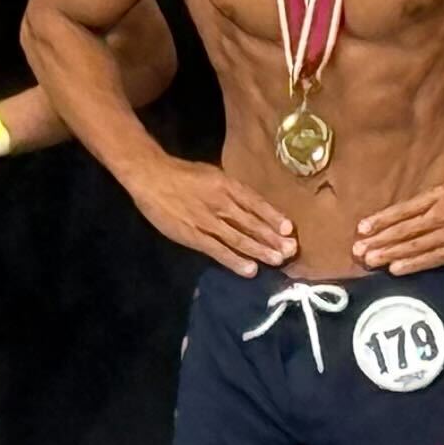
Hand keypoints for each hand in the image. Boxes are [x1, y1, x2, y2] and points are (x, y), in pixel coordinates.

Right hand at [124, 153, 297, 277]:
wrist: (152, 177)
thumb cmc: (183, 174)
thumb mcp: (213, 174)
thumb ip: (231, 190)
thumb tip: (251, 204)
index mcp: (227, 185)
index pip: (256, 203)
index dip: (273, 216)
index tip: (289, 229)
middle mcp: (221, 203)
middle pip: (252, 223)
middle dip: (272, 238)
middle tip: (291, 251)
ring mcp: (208, 221)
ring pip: (239, 238)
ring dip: (260, 250)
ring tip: (278, 261)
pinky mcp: (193, 235)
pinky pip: (217, 250)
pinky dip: (235, 261)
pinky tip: (250, 270)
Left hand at [351, 171, 443, 274]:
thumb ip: (443, 194)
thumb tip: (429, 201)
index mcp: (438, 195)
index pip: (403, 210)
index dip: (381, 220)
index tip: (362, 228)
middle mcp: (438, 214)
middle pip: (403, 229)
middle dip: (379, 240)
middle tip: (357, 251)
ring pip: (413, 245)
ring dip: (389, 254)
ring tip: (369, 261)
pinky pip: (432, 258)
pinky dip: (413, 264)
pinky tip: (396, 270)